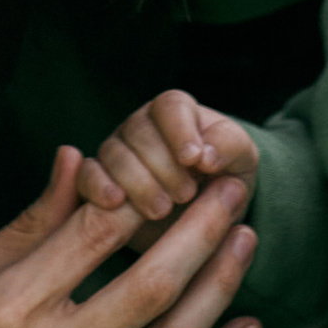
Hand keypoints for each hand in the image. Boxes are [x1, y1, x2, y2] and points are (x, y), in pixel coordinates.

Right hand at [0, 145, 259, 327]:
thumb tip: (79, 163)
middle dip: (199, 230)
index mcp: (0, 310)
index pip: (90, 237)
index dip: (139, 192)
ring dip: (217, 290)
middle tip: (234, 187)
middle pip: (146, 287)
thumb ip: (25, 228)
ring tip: (246, 240)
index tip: (172, 163)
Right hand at [88, 90, 258, 230]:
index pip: (170, 107)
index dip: (180, 131)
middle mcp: (140, 126)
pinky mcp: (97, 180)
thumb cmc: (223, 180)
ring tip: (161, 209)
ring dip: (137, 182)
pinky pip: (87, 175)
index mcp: (176, 112)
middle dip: (163, 165)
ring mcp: (116, 152)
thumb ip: (230, 146)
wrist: (202, 219)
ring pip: (113, 155)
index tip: (194, 159)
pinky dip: (97, 186)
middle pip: (139, 131)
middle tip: (186, 195)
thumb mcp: (241, 161)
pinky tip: (116, 203)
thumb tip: (205, 155)